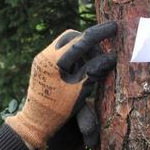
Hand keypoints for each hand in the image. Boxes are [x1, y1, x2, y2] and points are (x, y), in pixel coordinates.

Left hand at [6, 21, 117, 149]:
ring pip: (66, 43)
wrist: (35, 123)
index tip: (114, 27)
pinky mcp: (43, 65)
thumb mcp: (80, 90)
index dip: (99, 33)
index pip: (80, 41)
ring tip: (96, 63)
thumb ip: (95, 70)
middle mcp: (45, 55)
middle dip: (89, 40)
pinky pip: (62, 52)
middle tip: (104, 51)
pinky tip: (85, 67)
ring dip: (83, 48)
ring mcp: (42, 59)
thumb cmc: (58, 110)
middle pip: (71, 36)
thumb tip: (113, 56)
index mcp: (53, 61)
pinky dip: (75, 56)